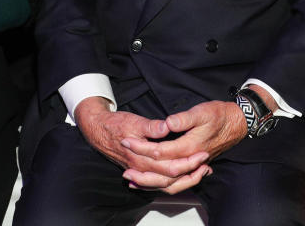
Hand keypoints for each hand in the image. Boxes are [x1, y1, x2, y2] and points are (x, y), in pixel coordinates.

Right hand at [74, 97, 210, 193]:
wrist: (98, 129)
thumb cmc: (115, 125)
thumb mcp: (133, 120)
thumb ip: (151, 127)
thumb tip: (166, 127)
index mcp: (142, 158)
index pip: (171, 167)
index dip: (189, 162)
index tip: (203, 154)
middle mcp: (142, 169)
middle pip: (171, 179)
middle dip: (191, 173)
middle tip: (206, 164)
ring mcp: (141, 171)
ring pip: (166, 185)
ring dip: (184, 180)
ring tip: (201, 172)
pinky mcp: (141, 170)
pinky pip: (159, 183)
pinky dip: (173, 181)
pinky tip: (183, 176)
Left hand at [120, 100, 246, 192]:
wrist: (236, 123)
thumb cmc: (220, 116)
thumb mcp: (202, 111)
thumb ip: (184, 119)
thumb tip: (168, 123)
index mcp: (189, 146)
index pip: (160, 152)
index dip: (141, 147)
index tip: (126, 141)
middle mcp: (190, 159)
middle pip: (162, 173)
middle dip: (142, 173)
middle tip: (125, 172)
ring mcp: (193, 165)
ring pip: (169, 182)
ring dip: (150, 184)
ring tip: (133, 182)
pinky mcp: (193, 166)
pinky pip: (177, 182)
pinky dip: (162, 185)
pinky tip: (152, 184)